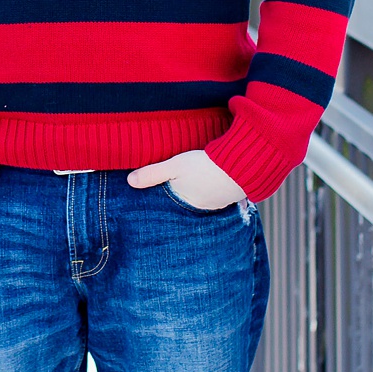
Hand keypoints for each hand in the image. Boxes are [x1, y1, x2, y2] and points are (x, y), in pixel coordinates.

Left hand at [127, 148, 246, 209]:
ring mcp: (220, 202)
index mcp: (188, 202)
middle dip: (185, 197)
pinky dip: (217, 187)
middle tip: (180, 188)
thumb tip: (130, 181)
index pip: (173, 204)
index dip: (168, 199)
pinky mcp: (234, 194)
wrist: (242, 164)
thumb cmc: (205, 166)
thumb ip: (152, 173)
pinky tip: (215, 178)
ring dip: (202, 191)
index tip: (162, 196)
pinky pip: (221, 193)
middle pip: (190, 202)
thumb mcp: (174, 166)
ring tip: (197, 182)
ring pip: (206, 198)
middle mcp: (204, 207)